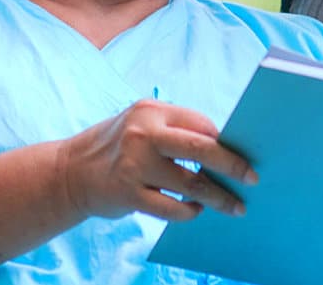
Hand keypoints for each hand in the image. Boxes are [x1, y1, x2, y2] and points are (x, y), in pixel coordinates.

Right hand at [55, 99, 256, 221]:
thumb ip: (174, 131)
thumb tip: (224, 149)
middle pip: (202, 148)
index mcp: (151, 110)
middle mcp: (143, 133)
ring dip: (218, 197)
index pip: (201, 124)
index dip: (225, 142)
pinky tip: (195, 211)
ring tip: (234, 206)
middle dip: (233, 165)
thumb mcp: (140, 125)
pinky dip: (189, 212)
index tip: (245, 155)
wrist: (69, 172)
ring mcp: (134, 164)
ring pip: (192, 183)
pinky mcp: (128, 194)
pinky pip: (172, 208)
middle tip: (253, 178)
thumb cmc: (117, 148)